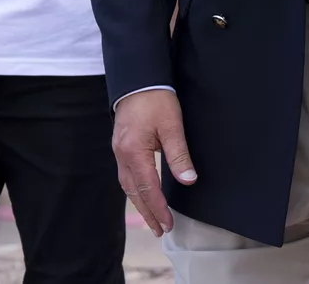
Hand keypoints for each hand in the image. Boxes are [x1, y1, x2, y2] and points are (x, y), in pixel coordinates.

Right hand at [113, 89, 197, 236]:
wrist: (138, 78)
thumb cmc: (156, 99)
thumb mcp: (172, 126)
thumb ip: (179, 155)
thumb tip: (189, 180)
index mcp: (134, 152)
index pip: (148, 188)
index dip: (158, 208)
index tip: (168, 224)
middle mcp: (122, 155)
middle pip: (134, 192)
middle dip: (148, 212)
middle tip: (160, 230)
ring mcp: (119, 151)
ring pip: (128, 185)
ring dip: (140, 203)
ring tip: (152, 218)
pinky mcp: (121, 145)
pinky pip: (126, 175)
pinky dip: (135, 189)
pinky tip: (142, 194)